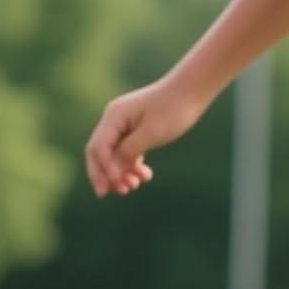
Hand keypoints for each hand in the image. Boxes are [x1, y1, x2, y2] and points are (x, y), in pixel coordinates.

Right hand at [84, 78, 207, 198]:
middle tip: (108, 194)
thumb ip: (130, 151)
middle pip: (100, 152)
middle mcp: (115, 120)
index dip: (103, 169)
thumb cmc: (173, 110)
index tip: (116, 184)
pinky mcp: (136, 131)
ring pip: (114, 155)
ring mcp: (125, 125)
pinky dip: (133, 166)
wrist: (190, 93)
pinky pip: (128, 152)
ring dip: (120, 173)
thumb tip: (113, 169)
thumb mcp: (152, 133)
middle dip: (104, 174)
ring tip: (134, 187)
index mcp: (114, 117)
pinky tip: (145, 176)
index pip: (98, 147)